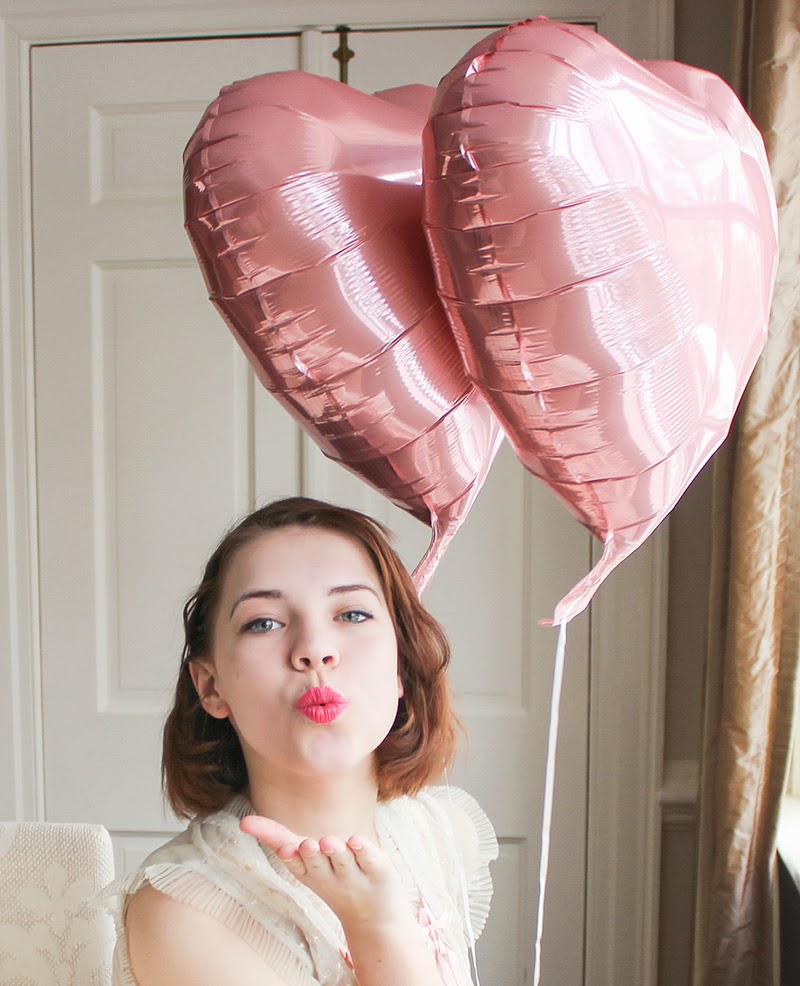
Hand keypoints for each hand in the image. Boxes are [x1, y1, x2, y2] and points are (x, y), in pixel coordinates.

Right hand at [239, 815, 412, 931]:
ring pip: (343, 860)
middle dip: (311, 855)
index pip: (296, 864)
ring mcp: (355, 875)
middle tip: (305, 845)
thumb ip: (280, 840)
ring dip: (336, 851)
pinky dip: (364, 851)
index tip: (283, 848)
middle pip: (319, 865)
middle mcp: (331, 876)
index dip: (290, 857)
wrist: (375, 919)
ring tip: (328, 842)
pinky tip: (356, 841)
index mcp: (311, 874)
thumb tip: (244, 822)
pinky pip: (370, 860)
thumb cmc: (334, 879)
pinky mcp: (378, 871)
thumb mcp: (306, 863)